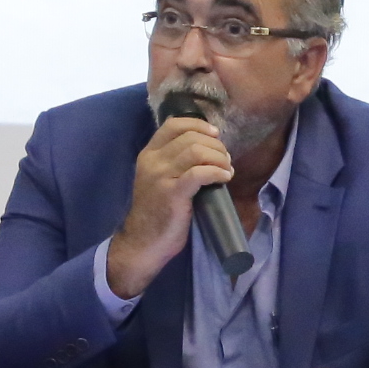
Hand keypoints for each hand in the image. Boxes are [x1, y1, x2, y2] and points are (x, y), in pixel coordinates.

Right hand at [107, 110, 234, 298]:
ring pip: (197, 151)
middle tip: (225, 159)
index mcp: (148, 155)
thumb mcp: (158, 180)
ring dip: (219, 157)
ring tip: (227, 169)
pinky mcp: (172, 193)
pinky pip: (200, 172)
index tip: (214, 134)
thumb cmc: (156, 213)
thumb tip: (206, 150)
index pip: (173, 124)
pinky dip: (217, 172)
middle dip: (215, 145)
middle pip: (190, 137)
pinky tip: (225, 178)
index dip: (198, 124)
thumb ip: (173, 163)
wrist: (142, 243)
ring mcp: (161, 176)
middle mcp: (152, 161)